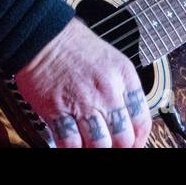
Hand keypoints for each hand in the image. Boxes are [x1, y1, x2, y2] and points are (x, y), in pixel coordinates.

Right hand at [14, 16, 152, 147]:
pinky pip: (70, 143)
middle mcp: (107, 91)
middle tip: (110, 145)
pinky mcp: (57, 110)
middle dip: (117, 147)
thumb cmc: (74, 46)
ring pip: (100, 145)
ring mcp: (82, 102)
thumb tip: (125, 120)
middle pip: (123, 138)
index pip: (142, 121)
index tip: (132, 144)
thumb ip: (121, 89)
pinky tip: (71, 144)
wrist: (43, 35)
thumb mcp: (110, 59)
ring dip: (95, 149)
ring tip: (90, 144)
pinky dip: (72, 148)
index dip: (138, 140)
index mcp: (123, 77)